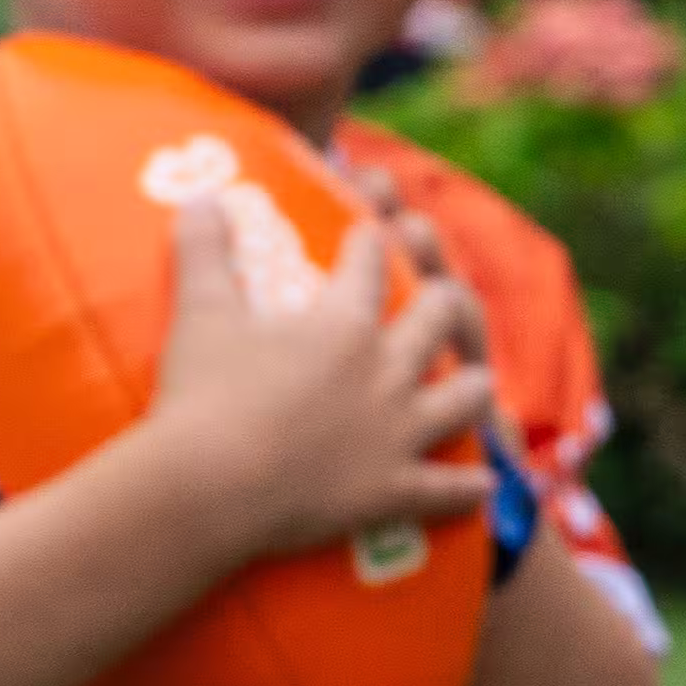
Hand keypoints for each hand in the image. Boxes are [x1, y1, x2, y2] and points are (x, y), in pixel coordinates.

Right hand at [129, 196, 493, 572]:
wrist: (209, 486)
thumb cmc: (203, 394)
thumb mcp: (201, 313)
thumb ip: (204, 251)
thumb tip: (201, 196)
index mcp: (344, 323)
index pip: (368, 265)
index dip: (371, 242)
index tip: (374, 233)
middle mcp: (387, 371)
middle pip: (435, 320)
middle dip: (442, 299)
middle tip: (441, 295)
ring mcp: (398, 433)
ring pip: (461, 400)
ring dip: (472, 387)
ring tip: (478, 381)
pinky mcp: (393, 490)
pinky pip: (446, 489)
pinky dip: (467, 486)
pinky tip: (485, 481)